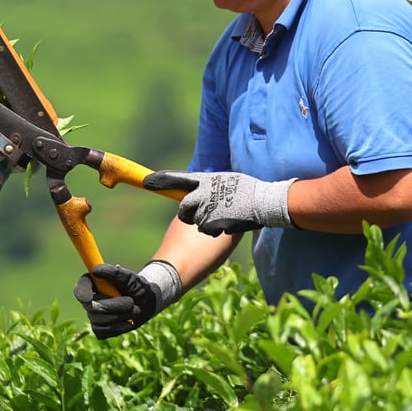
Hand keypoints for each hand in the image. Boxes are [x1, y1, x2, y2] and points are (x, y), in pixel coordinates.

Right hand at [73, 261, 181, 339]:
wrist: (146, 303)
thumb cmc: (136, 287)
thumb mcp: (129, 278)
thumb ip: (113, 273)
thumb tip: (95, 270)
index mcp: (94, 283)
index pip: (80, 287)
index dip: (81, 293)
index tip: (88, 298)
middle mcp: (90, 299)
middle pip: (91, 307)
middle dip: (113, 306)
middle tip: (130, 302)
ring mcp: (94, 315)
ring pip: (98, 321)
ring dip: (120, 316)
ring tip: (134, 309)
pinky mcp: (100, 329)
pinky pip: (102, 332)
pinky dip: (118, 327)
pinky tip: (128, 322)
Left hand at [143, 170, 296, 235]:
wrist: (264, 203)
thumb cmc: (250, 190)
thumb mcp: (229, 182)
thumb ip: (212, 187)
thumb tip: (202, 191)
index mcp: (206, 181)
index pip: (178, 179)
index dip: (162, 181)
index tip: (147, 182)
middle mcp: (203, 194)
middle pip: (183, 208)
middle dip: (188, 213)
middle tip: (202, 213)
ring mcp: (207, 210)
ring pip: (196, 221)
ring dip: (204, 222)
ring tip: (222, 217)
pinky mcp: (213, 225)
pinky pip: (207, 231)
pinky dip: (214, 231)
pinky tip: (227, 225)